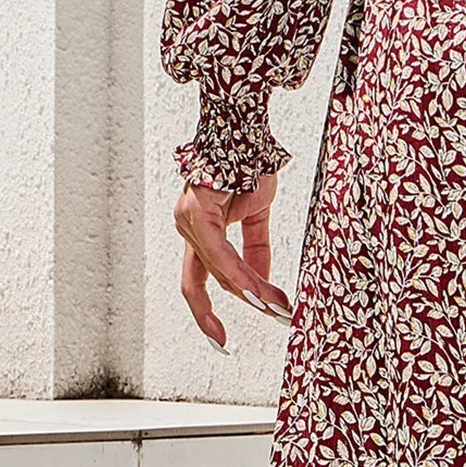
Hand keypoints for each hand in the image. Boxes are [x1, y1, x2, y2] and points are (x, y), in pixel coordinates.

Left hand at [176, 175, 293, 344]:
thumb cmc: (248, 163)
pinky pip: (220, 254)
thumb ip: (256, 250)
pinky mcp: (198, 212)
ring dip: (252, 292)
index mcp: (199, 230)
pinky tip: (257, 290)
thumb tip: (262, 284)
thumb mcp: (257, 214)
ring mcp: (189, 219)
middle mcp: (188, 226)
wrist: (245, 129)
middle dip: (241, 305)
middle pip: (207, 282)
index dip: (206, 311)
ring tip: (277, 306)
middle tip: (271, 319)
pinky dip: (240, 274)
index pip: (198, 281)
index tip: (220, 337)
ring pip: (219, 271)